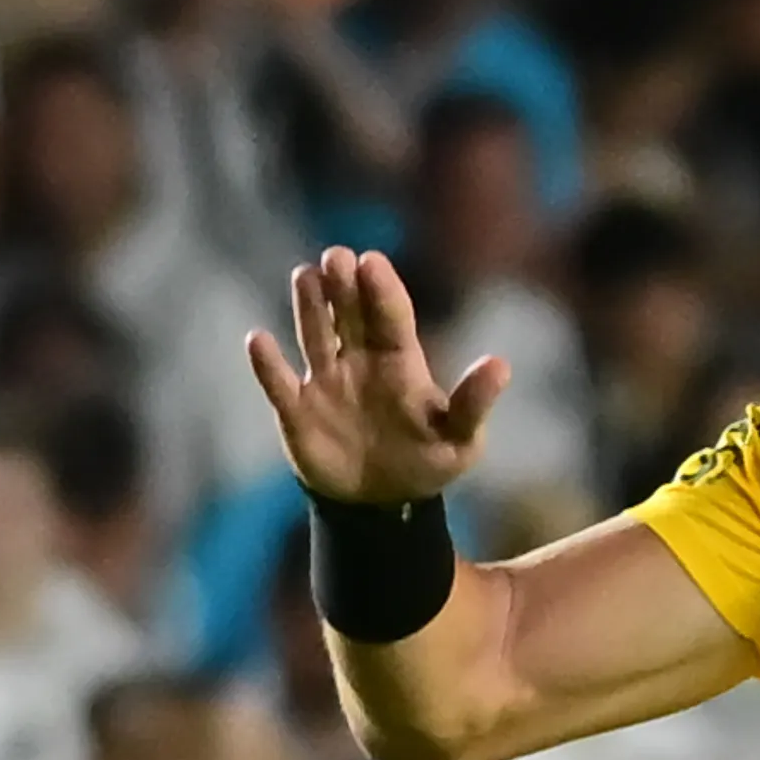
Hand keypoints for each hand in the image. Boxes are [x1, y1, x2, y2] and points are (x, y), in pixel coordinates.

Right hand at [247, 247, 508, 504]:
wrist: (384, 504)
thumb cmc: (427, 461)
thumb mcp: (461, 439)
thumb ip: (473, 403)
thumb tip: (501, 365)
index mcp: (399, 359)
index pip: (390, 315)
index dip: (382, 289)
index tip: (371, 261)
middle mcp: (359, 359)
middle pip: (348, 314)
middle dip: (342, 285)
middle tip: (336, 256)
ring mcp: (325, 381)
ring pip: (314, 335)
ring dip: (308, 308)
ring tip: (305, 275)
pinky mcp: (297, 411)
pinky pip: (279, 383)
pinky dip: (267, 364)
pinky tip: (258, 339)